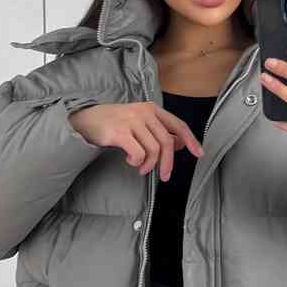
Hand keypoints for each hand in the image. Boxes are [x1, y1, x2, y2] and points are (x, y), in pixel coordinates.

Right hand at [69, 103, 204, 180]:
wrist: (87, 120)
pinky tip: (130, 160)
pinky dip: (137, 161)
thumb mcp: (140, 124)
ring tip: (141, 168)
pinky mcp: (120, 132)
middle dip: (167, 163)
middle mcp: (144, 113)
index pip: (178, 125)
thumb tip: (181, 144)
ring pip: (153, 150)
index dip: (191, 140)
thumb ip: (159, 132)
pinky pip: (138, 154)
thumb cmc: (115, 123)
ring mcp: (132, 121)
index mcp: (152, 110)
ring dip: (149, 165)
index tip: (199, 154)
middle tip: (164, 176)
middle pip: (167, 142)